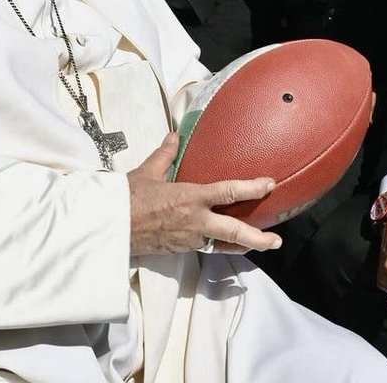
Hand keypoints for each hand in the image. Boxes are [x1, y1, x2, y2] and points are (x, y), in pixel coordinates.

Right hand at [126, 132, 282, 255]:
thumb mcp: (148, 172)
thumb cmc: (127, 199)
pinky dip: (219, 247)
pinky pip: (205, 248)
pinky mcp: (180, 250)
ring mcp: (188, 239)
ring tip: (261, 246)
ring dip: (242, 246)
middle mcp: (195, 220)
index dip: (253, 187)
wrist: (110, 228)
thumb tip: (174, 136)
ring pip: (222, 245)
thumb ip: (165, 154)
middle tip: (276, 240)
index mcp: (190, 197)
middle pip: (234, 231)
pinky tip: (226, 245)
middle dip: (258, 238)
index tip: (269, 184)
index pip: (229, 191)